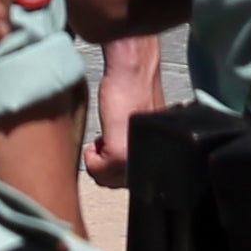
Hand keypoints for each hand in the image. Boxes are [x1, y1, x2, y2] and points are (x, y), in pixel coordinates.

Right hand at [86, 34, 164, 187]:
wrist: (132, 69)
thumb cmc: (134, 87)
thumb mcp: (141, 122)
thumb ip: (136, 142)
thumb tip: (122, 162)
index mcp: (159, 149)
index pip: (136, 177)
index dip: (120, 169)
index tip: (112, 155)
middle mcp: (152, 156)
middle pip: (121, 182)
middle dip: (107, 169)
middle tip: (104, 148)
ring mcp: (135, 156)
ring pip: (108, 179)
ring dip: (99, 164)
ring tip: (101, 144)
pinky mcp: (120, 151)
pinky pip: (98, 170)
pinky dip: (91, 159)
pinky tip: (97, 142)